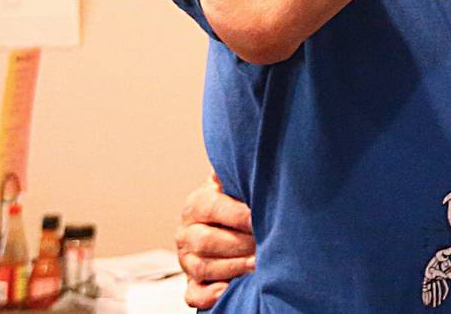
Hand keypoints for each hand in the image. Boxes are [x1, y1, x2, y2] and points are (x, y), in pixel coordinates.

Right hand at [175, 173, 255, 309]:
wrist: (222, 223)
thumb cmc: (235, 199)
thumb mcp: (231, 182)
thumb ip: (234, 172)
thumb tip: (243, 156)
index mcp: (196, 204)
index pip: (212, 208)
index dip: (237, 215)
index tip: (259, 218)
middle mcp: (187, 233)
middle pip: (207, 241)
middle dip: (238, 244)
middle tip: (264, 244)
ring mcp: (187, 260)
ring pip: (203, 268)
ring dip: (232, 268)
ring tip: (257, 264)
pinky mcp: (191, 282)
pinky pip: (193, 294)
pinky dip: (208, 295)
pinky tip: (226, 290)